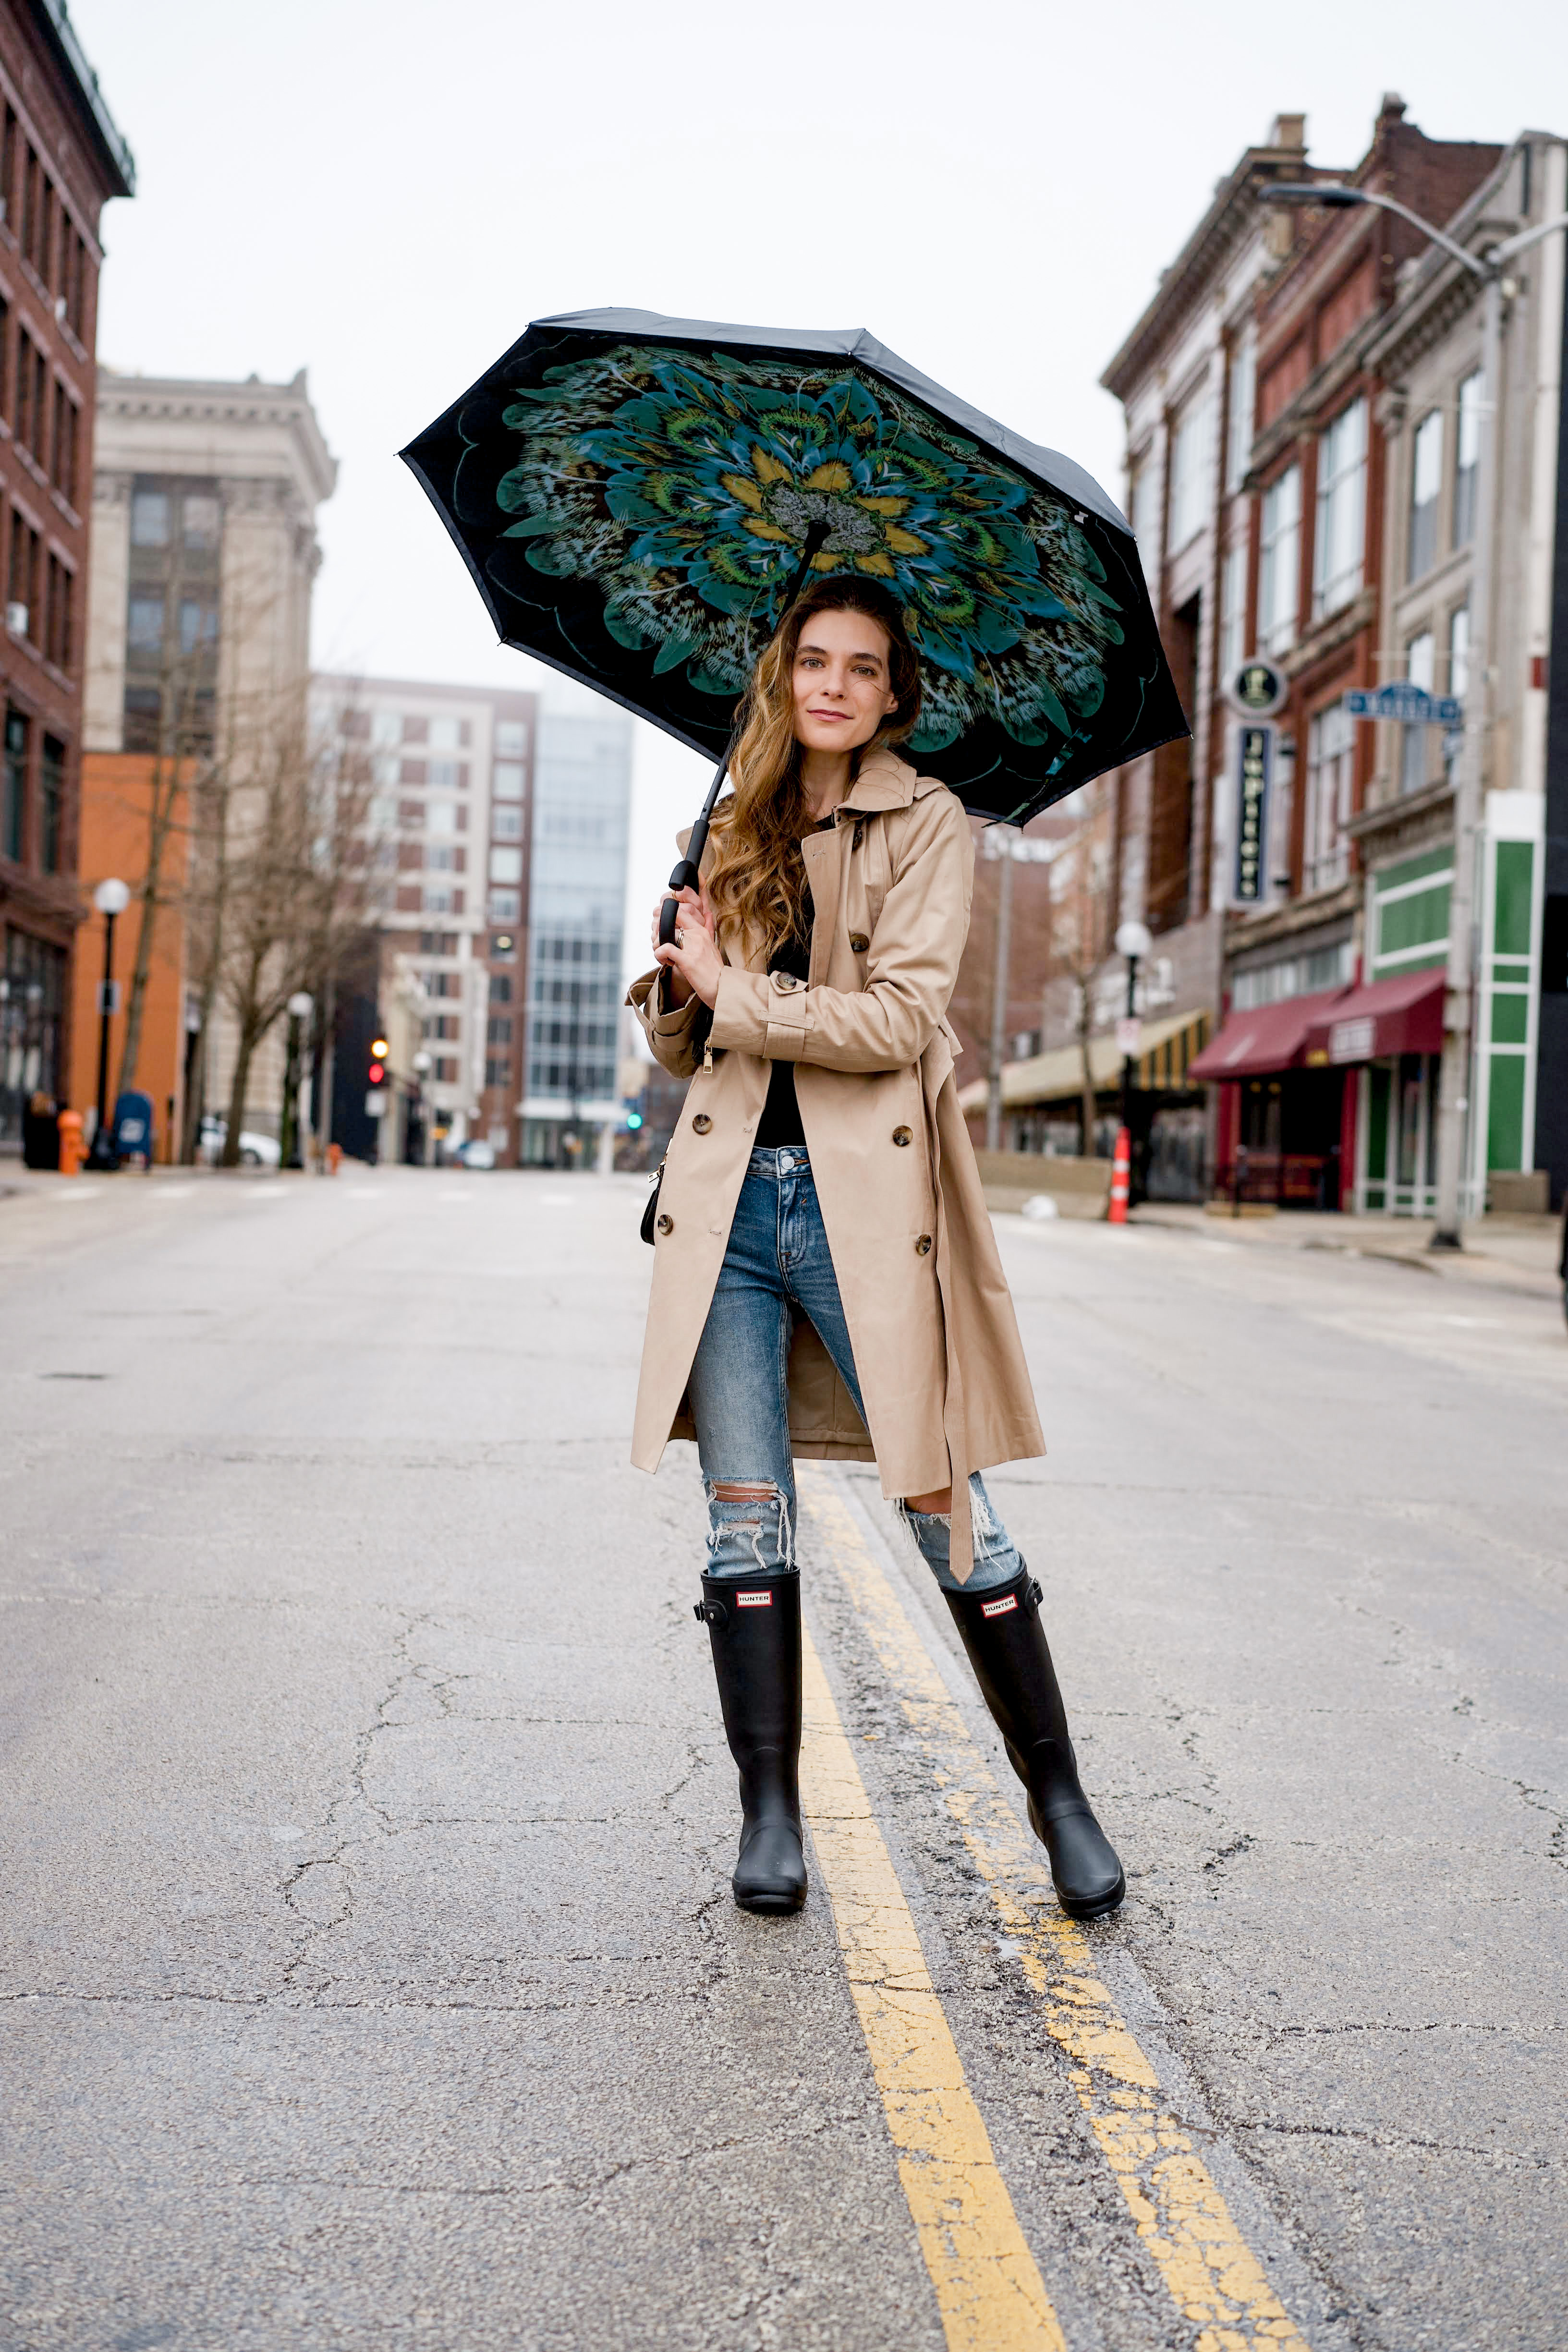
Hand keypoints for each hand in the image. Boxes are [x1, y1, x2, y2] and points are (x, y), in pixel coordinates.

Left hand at [650, 886, 721, 1008]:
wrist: (722, 987)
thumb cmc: (714, 970)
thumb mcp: (712, 944)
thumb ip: (708, 927)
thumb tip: (708, 912)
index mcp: (701, 931)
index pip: (681, 911)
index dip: (666, 917)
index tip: (662, 929)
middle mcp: (697, 935)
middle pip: (670, 919)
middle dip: (658, 930)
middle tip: (658, 942)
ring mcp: (692, 947)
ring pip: (664, 933)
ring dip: (657, 944)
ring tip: (663, 955)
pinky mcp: (687, 960)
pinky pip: (665, 949)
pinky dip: (659, 954)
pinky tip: (665, 962)